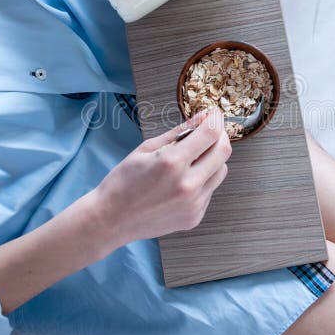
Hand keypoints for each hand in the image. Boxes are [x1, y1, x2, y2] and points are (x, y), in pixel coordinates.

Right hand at [87, 108, 230, 245]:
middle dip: (220, 136)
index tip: (213, 114)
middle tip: (209, 132)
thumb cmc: (124, 181)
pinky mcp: (195, 217)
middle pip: (224, 151)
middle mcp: (188, 184)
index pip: (211, 133)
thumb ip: (179, 132)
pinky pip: (209, 190)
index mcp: (172, 162)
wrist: (110, 220)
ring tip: (192, 158)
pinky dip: (202, 180)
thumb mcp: (147, 148)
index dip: (215, 119)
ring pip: (221, 171)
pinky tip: (182, 181)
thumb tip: (203, 117)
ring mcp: (193, 204)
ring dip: (213, 159)